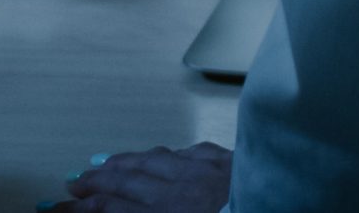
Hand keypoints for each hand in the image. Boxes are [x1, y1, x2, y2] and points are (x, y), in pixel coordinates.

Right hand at [44, 143, 231, 212]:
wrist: (297, 206)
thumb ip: (149, 212)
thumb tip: (117, 209)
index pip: (114, 212)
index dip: (84, 211)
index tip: (61, 208)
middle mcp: (181, 193)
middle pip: (127, 185)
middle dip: (96, 185)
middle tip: (74, 185)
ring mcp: (206, 173)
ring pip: (154, 162)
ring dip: (125, 163)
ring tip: (104, 164)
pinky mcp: (234, 163)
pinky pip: (192, 153)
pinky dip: (171, 153)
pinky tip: (163, 152)